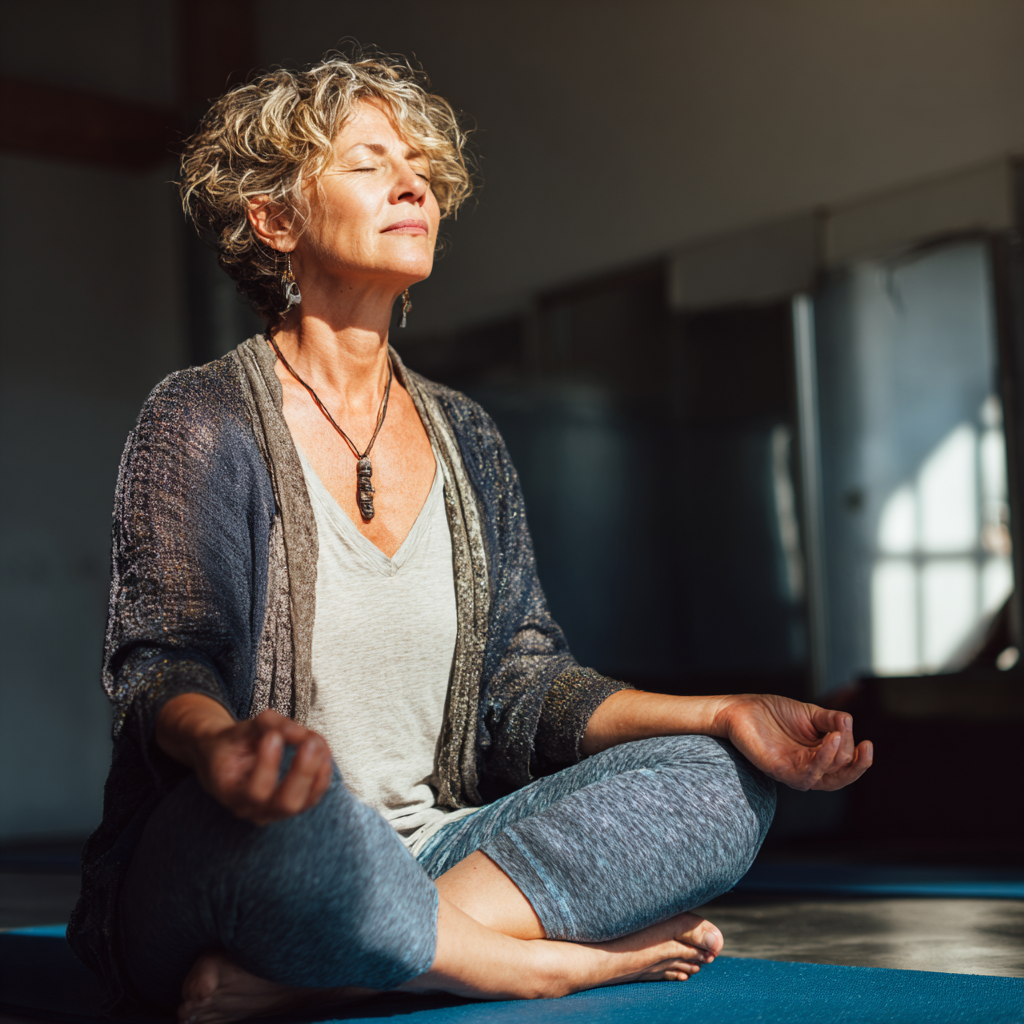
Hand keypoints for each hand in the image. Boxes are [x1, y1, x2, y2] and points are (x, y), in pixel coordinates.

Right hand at [157, 696, 333, 824]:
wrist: (228, 758)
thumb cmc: (232, 744)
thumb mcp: (240, 729)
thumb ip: (268, 724)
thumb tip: (299, 732)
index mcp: (231, 793)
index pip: (255, 791)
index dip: (268, 764)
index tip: (273, 736)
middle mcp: (253, 810)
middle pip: (286, 803)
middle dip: (303, 772)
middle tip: (310, 741)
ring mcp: (274, 812)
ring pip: (305, 802)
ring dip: (317, 770)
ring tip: (318, 741)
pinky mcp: (293, 806)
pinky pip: (315, 796)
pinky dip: (322, 773)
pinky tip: (322, 752)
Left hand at [714, 694, 872, 790]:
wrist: (741, 709)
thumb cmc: (773, 713)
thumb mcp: (809, 714)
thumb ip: (830, 719)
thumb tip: (850, 722)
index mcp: (818, 756)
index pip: (847, 764)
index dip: (857, 752)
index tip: (861, 736)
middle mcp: (809, 768)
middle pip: (842, 776)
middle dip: (855, 760)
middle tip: (862, 742)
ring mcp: (794, 771)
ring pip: (827, 778)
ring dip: (838, 757)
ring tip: (839, 736)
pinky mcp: (780, 770)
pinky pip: (805, 775)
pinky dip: (821, 760)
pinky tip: (828, 742)